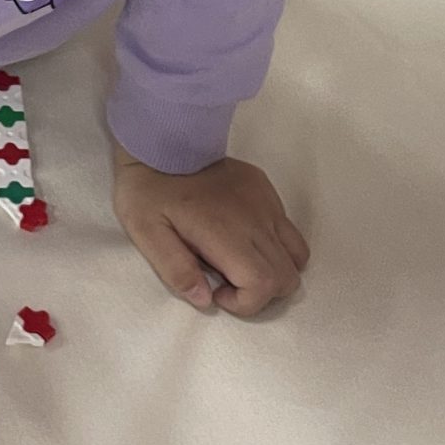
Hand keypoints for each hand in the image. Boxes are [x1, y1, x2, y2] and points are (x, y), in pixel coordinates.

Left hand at [113, 150, 307, 316]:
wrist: (160, 141)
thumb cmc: (148, 190)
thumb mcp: (146, 232)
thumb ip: (176, 269)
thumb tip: (206, 300)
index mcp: (226, 233)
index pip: (264, 284)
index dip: (247, 303)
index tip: (217, 291)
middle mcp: (256, 219)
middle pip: (287, 277)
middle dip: (262, 293)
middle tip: (227, 281)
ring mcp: (266, 202)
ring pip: (297, 254)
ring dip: (276, 271)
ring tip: (240, 263)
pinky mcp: (265, 188)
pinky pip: (287, 228)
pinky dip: (276, 246)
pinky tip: (242, 238)